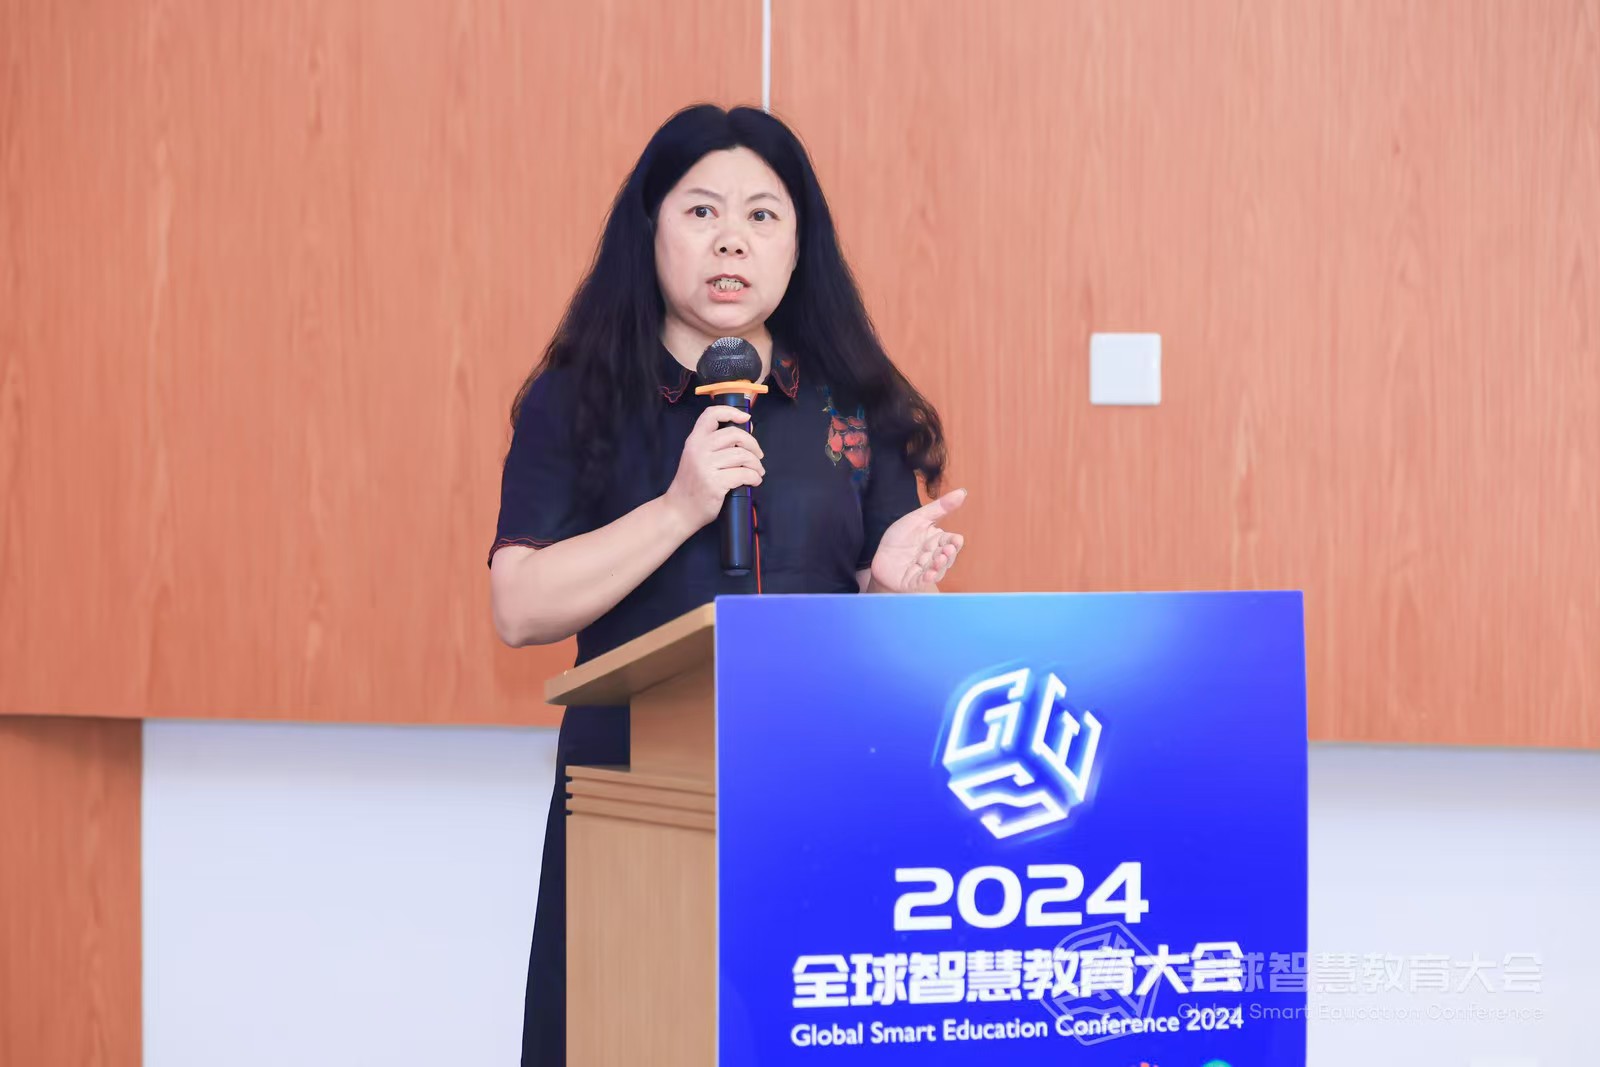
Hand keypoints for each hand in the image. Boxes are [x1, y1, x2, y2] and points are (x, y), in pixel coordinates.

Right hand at [662, 405, 764, 531]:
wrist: (678, 510)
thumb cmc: (691, 485)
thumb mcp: (697, 459)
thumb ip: (716, 446)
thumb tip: (746, 433)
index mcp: (694, 441)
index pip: (711, 415)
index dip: (731, 411)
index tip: (745, 418)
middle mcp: (698, 450)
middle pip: (735, 434)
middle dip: (753, 445)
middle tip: (757, 455)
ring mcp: (705, 466)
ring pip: (742, 455)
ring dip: (756, 464)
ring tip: (757, 472)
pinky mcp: (714, 483)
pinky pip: (744, 474)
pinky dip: (754, 477)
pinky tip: (753, 481)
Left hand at [868, 488, 966, 592]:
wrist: (880, 558)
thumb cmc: (899, 538)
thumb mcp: (918, 518)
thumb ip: (940, 507)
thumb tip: (963, 492)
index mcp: (936, 541)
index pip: (951, 541)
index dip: (954, 542)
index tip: (955, 540)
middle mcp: (933, 556)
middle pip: (946, 556)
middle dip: (948, 554)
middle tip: (947, 550)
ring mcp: (925, 570)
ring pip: (937, 569)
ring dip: (940, 565)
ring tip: (939, 559)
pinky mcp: (914, 581)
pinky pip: (922, 581)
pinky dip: (927, 578)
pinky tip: (929, 574)